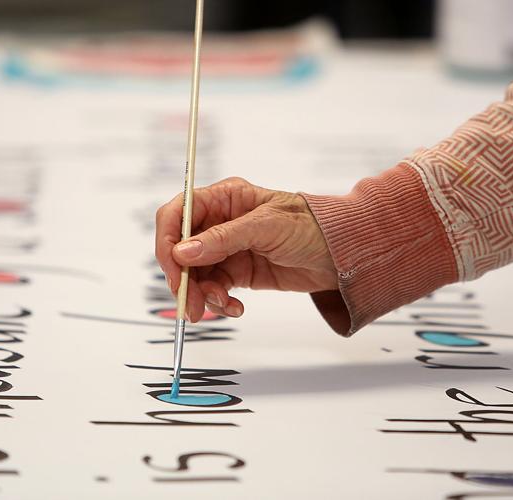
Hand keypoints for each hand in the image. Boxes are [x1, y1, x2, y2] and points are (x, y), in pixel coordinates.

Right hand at [155, 177, 336, 321]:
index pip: (178, 214)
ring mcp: (228, 249)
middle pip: (181, 249)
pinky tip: (234, 308)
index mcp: (224, 198)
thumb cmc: (313, 226)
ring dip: (201, 295)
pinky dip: (218, 302)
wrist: (344, 255)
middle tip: (190, 303)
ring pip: (195, 274)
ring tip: (220, 306)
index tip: (172, 268)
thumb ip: (223, 239)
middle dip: (183, 278)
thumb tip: (183, 252)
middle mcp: (220, 222)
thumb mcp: (266, 227)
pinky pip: (214, 289)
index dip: (168, 240)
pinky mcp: (237, 272)